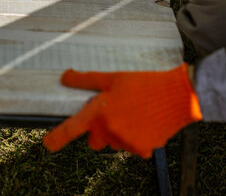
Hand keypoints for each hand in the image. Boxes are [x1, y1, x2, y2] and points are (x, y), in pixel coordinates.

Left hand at [43, 64, 201, 157]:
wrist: (178, 96)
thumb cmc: (144, 84)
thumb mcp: (112, 78)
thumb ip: (85, 80)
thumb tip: (65, 77)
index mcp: (99, 114)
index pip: (71, 129)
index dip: (56, 138)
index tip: (47, 145)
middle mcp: (110, 131)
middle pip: (93, 141)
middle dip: (97, 131)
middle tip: (110, 114)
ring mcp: (126, 143)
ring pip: (113, 143)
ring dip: (117, 133)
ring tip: (131, 114)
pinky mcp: (142, 149)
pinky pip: (131, 148)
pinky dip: (134, 139)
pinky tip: (143, 123)